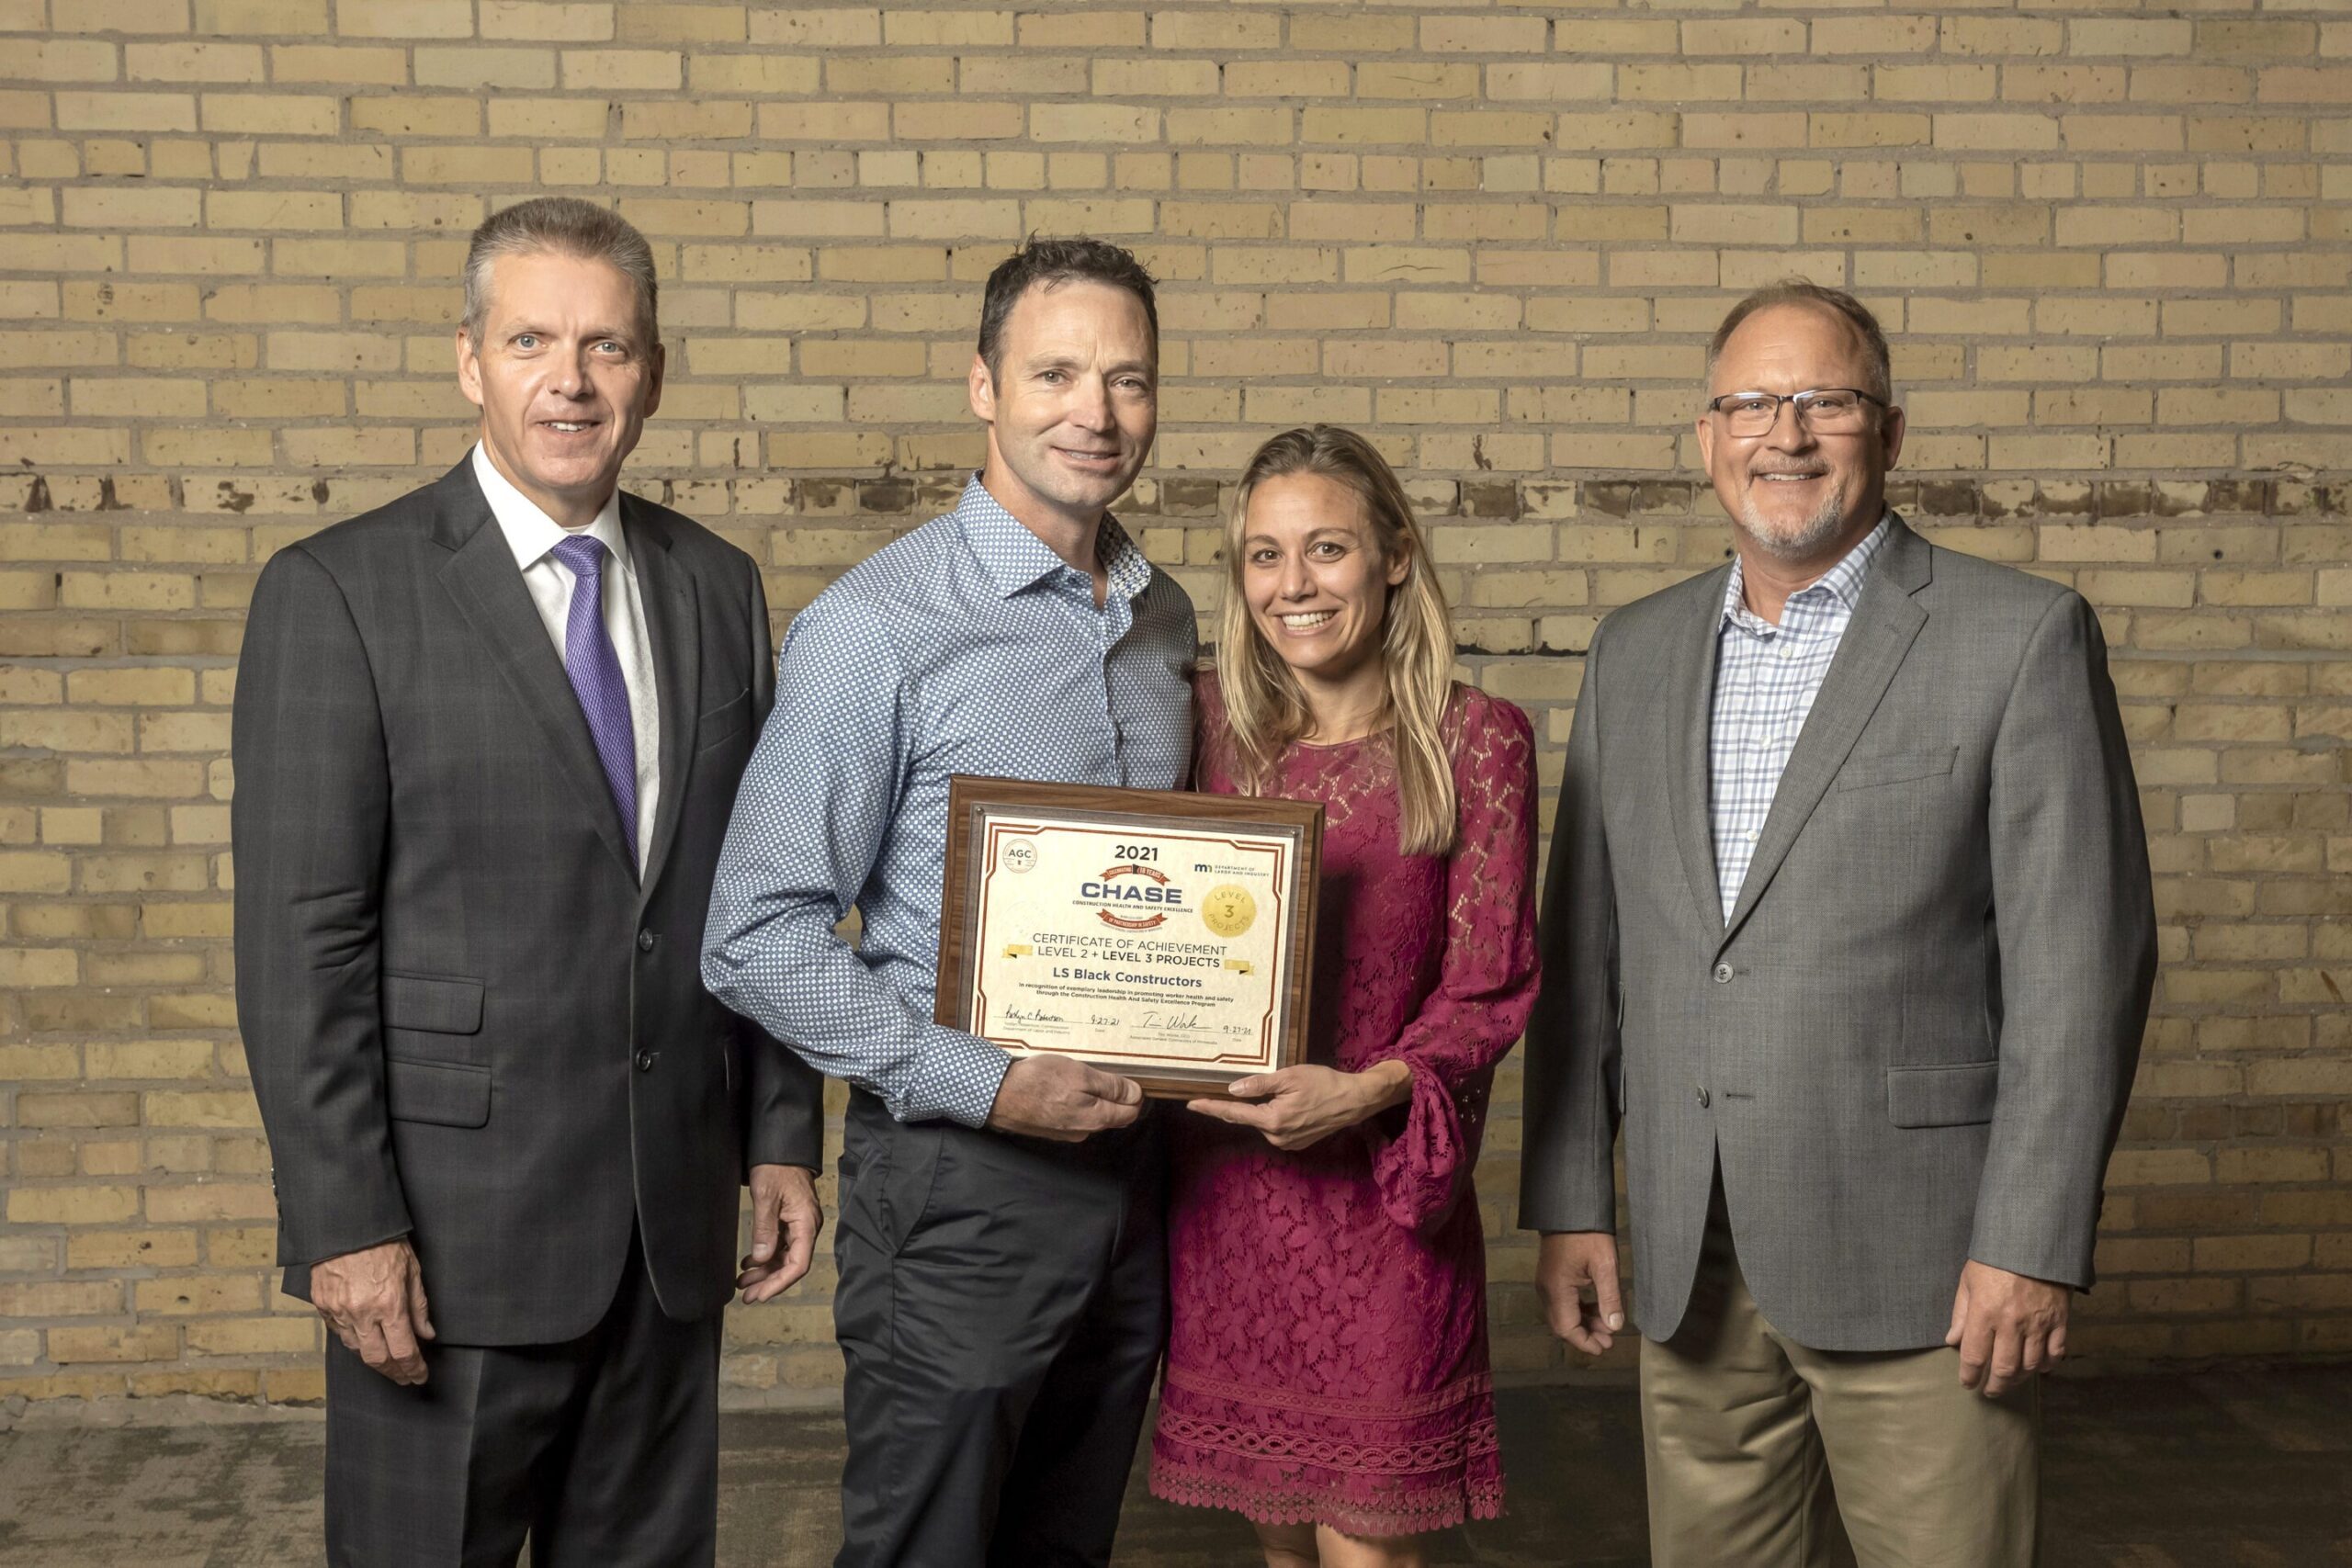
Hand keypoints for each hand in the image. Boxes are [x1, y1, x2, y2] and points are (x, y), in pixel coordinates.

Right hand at [311, 1237, 433, 1385]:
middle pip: (378, 1360)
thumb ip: (419, 1305)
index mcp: (389, 1304)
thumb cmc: (382, 1241)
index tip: (420, 1375)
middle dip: (393, 1373)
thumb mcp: (412, 1269)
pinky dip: (355, 1341)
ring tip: (388, 1361)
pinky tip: (365, 1341)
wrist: (345, 1223)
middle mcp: (362, 1313)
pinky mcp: (322, 1306)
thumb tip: (426, 1333)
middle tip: (404, 1377)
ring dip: (374, 1359)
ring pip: (356, 1350)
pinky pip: (339, 1333)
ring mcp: (338, 1311)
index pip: (404, 1351)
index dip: (414, 1369)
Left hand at [739, 1163, 822, 1302]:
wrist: (781, 1148)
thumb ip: (765, 1229)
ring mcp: (798, 1225)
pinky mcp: (789, 1221)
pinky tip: (748, 1263)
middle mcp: (806, 1228)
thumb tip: (760, 1259)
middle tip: (746, 1296)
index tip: (762, 1295)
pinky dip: (763, 1256)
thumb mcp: (767, 1197)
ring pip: (783, 1257)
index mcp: (807, 1224)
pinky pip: (779, 1245)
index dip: (780, 1283)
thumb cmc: (777, 1168)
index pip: (798, 1264)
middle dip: (768, 1281)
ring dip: (763, 1271)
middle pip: (790, 1264)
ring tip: (742, 1283)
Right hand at [985, 1052, 1142, 1141]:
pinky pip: (1073, 1115)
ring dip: (1091, 1097)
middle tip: (1102, 1072)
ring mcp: (1067, 1132)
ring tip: (1077, 1076)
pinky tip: (1061, 1087)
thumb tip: (1136, 1094)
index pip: (1131, 1113)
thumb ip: (1111, 1086)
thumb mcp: (1080, 1074)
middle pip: (1113, 1115)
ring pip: (1092, 1114)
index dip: (1133, 1094)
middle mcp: (1085, 1130)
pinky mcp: (1052, 1128)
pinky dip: (1074, 1101)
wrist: (998, 1095)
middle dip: (1114, 1096)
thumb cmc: (1038, 1082)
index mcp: (1096, 1118)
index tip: (1125, 1077)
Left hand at [1184, 1062, 1410, 1151]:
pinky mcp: (1295, 1143)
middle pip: (1247, 1118)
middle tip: (1228, 1088)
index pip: (1234, 1113)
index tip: (1191, 1104)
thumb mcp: (1290, 1076)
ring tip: (1278, 1091)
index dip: (1210, 1107)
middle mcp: (1277, 1137)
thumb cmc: (1324, 1083)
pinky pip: (1274, 1128)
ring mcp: (1287, 1143)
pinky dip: (1272, 1116)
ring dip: (1260, 1109)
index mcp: (1273, 1120)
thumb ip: (1259, 1084)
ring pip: (1262, 1122)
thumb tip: (1234, 1089)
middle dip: (1238, 1105)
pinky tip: (1285, 1103)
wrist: (1354, 1101)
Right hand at [1538, 1231, 1624, 1355]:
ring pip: (1562, 1314)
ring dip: (1583, 1323)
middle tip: (1610, 1340)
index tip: (1604, 1348)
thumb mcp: (1605, 1265)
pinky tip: (1596, 1309)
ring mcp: (1546, 1282)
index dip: (1584, 1342)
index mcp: (1557, 1288)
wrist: (1569, 1208)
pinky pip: (1562, 1302)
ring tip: (1607, 1326)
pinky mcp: (1551, 1277)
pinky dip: (1579, 1310)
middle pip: (1562, 1324)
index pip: (1566, 1328)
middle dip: (1585, 1335)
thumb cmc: (1588, 1233)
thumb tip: (1615, 1326)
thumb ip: (1610, 1298)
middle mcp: (1546, 1289)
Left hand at [1945, 1259, 2069, 1396]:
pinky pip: (2055, 1352)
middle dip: (1995, 1385)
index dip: (1969, 1375)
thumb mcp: (1968, 1281)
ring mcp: (2038, 1323)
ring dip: (2019, 1379)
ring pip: (2030, 1365)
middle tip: (1990, 1390)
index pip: (1975, 1356)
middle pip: (2004, 1368)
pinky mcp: (2059, 1320)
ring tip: (2010, 1382)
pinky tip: (2038, 1368)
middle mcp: (2011, 1323)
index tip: (1967, 1384)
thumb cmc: (1994, 1258)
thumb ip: (1961, 1314)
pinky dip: (2047, 1365)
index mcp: (1985, 1312)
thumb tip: (1952, 1341)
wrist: (2033, 1239)